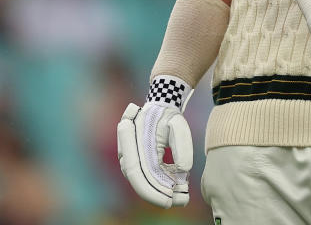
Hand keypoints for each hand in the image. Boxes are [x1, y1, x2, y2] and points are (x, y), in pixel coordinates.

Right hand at [117, 76, 193, 207]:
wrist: (160, 110)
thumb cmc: (168, 117)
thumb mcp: (178, 126)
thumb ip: (182, 146)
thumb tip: (184, 171)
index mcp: (131, 140)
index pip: (136, 172)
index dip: (151, 191)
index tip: (169, 200)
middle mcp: (126, 152)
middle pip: (139, 182)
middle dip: (159, 195)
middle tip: (179, 201)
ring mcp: (130, 159)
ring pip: (143, 182)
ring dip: (162, 192)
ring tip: (183, 196)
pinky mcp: (137, 163)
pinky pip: (148, 178)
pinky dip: (162, 185)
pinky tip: (178, 188)